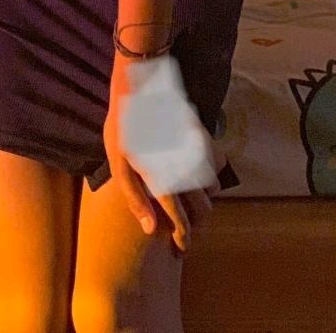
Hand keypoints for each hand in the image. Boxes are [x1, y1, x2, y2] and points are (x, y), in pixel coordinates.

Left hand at [104, 55, 220, 254]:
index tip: (181, 249)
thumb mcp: (118, 164)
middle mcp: (185, 168)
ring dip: (204, 198)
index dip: (183, 237)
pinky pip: (217, 162)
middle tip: (186, 228)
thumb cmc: (123, 126)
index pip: (179, 218)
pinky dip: (211, 173)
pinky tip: (196, 173)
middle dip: (197, 223)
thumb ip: (134, 197)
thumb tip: (148, 229)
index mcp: (162, 177)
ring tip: (190, 202)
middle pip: (203, 208)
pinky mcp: (203, 136)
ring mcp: (197, 152)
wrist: (139, 87)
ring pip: (213, 188)